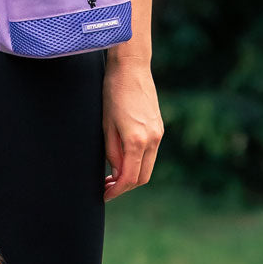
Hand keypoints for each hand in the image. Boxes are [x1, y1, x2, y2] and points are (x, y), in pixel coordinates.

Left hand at [102, 56, 162, 200]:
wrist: (131, 67)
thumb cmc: (113, 93)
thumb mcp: (106, 126)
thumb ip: (112, 152)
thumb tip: (116, 173)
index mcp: (137, 141)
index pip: (129, 178)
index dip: (116, 191)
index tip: (103, 195)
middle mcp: (152, 139)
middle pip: (142, 177)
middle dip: (124, 187)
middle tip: (106, 188)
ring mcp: (158, 133)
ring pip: (148, 167)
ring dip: (132, 175)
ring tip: (112, 176)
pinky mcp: (159, 127)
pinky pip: (150, 154)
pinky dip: (138, 162)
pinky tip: (123, 160)